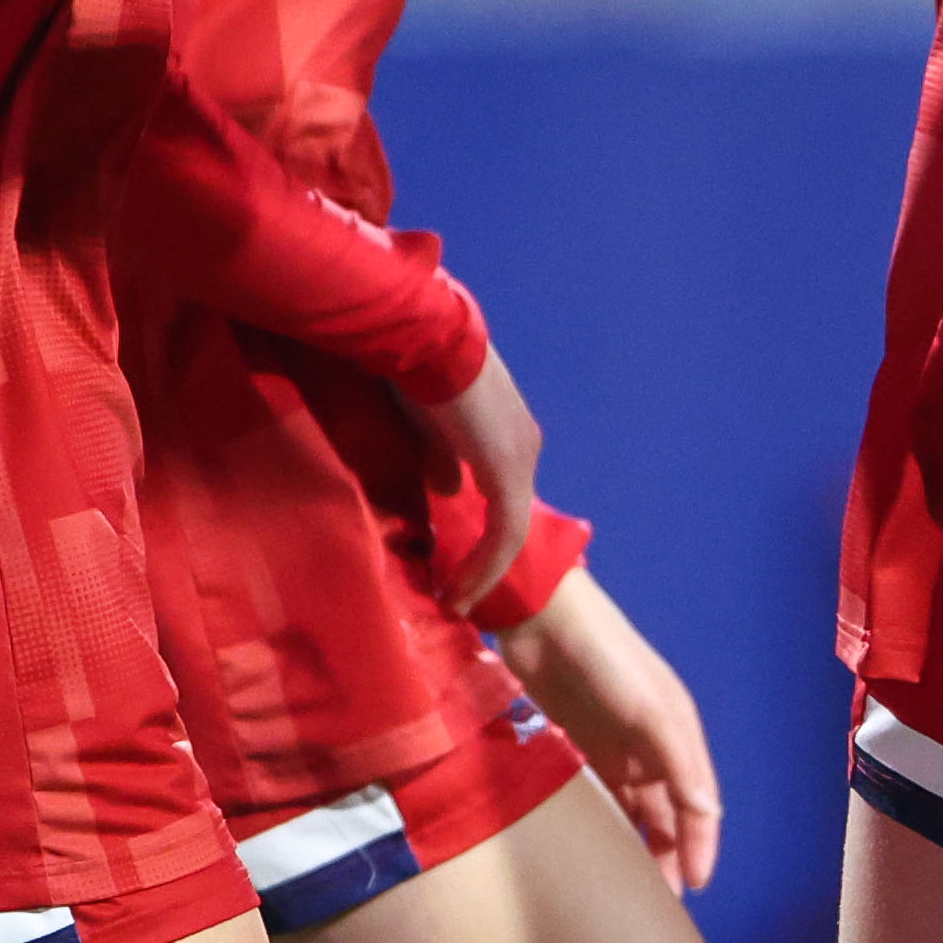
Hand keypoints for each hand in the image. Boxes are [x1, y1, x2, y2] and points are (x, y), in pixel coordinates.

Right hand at [415, 343, 544, 621]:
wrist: (424, 339)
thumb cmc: (417, 370)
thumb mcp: (428, 426)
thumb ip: (442, 461)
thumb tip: (449, 492)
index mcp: (510, 433)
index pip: (502, 496)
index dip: (481, 536)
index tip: (452, 565)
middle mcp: (525, 446)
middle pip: (510, 517)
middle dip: (483, 561)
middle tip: (454, 593)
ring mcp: (522, 459)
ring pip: (510, 533)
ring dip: (483, 572)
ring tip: (455, 602)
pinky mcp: (508, 474)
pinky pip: (504, 536)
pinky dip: (484, 567)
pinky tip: (460, 591)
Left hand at [502, 565, 723, 891]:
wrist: (542, 618)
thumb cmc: (605, 658)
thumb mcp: (652, 708)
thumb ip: (680, 762)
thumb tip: (706, 816)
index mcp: (678, 736)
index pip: (697, 805)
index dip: (700, 846)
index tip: (693, 888)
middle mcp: (651, 747)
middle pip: (668, 814)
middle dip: (670, 855)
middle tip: (657, 901)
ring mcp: (614, 749)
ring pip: (635, 811)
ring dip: (639, 845)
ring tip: (630, 887)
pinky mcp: (578, 748)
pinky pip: (601, 798)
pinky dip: (606, 825)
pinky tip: (599, 852)